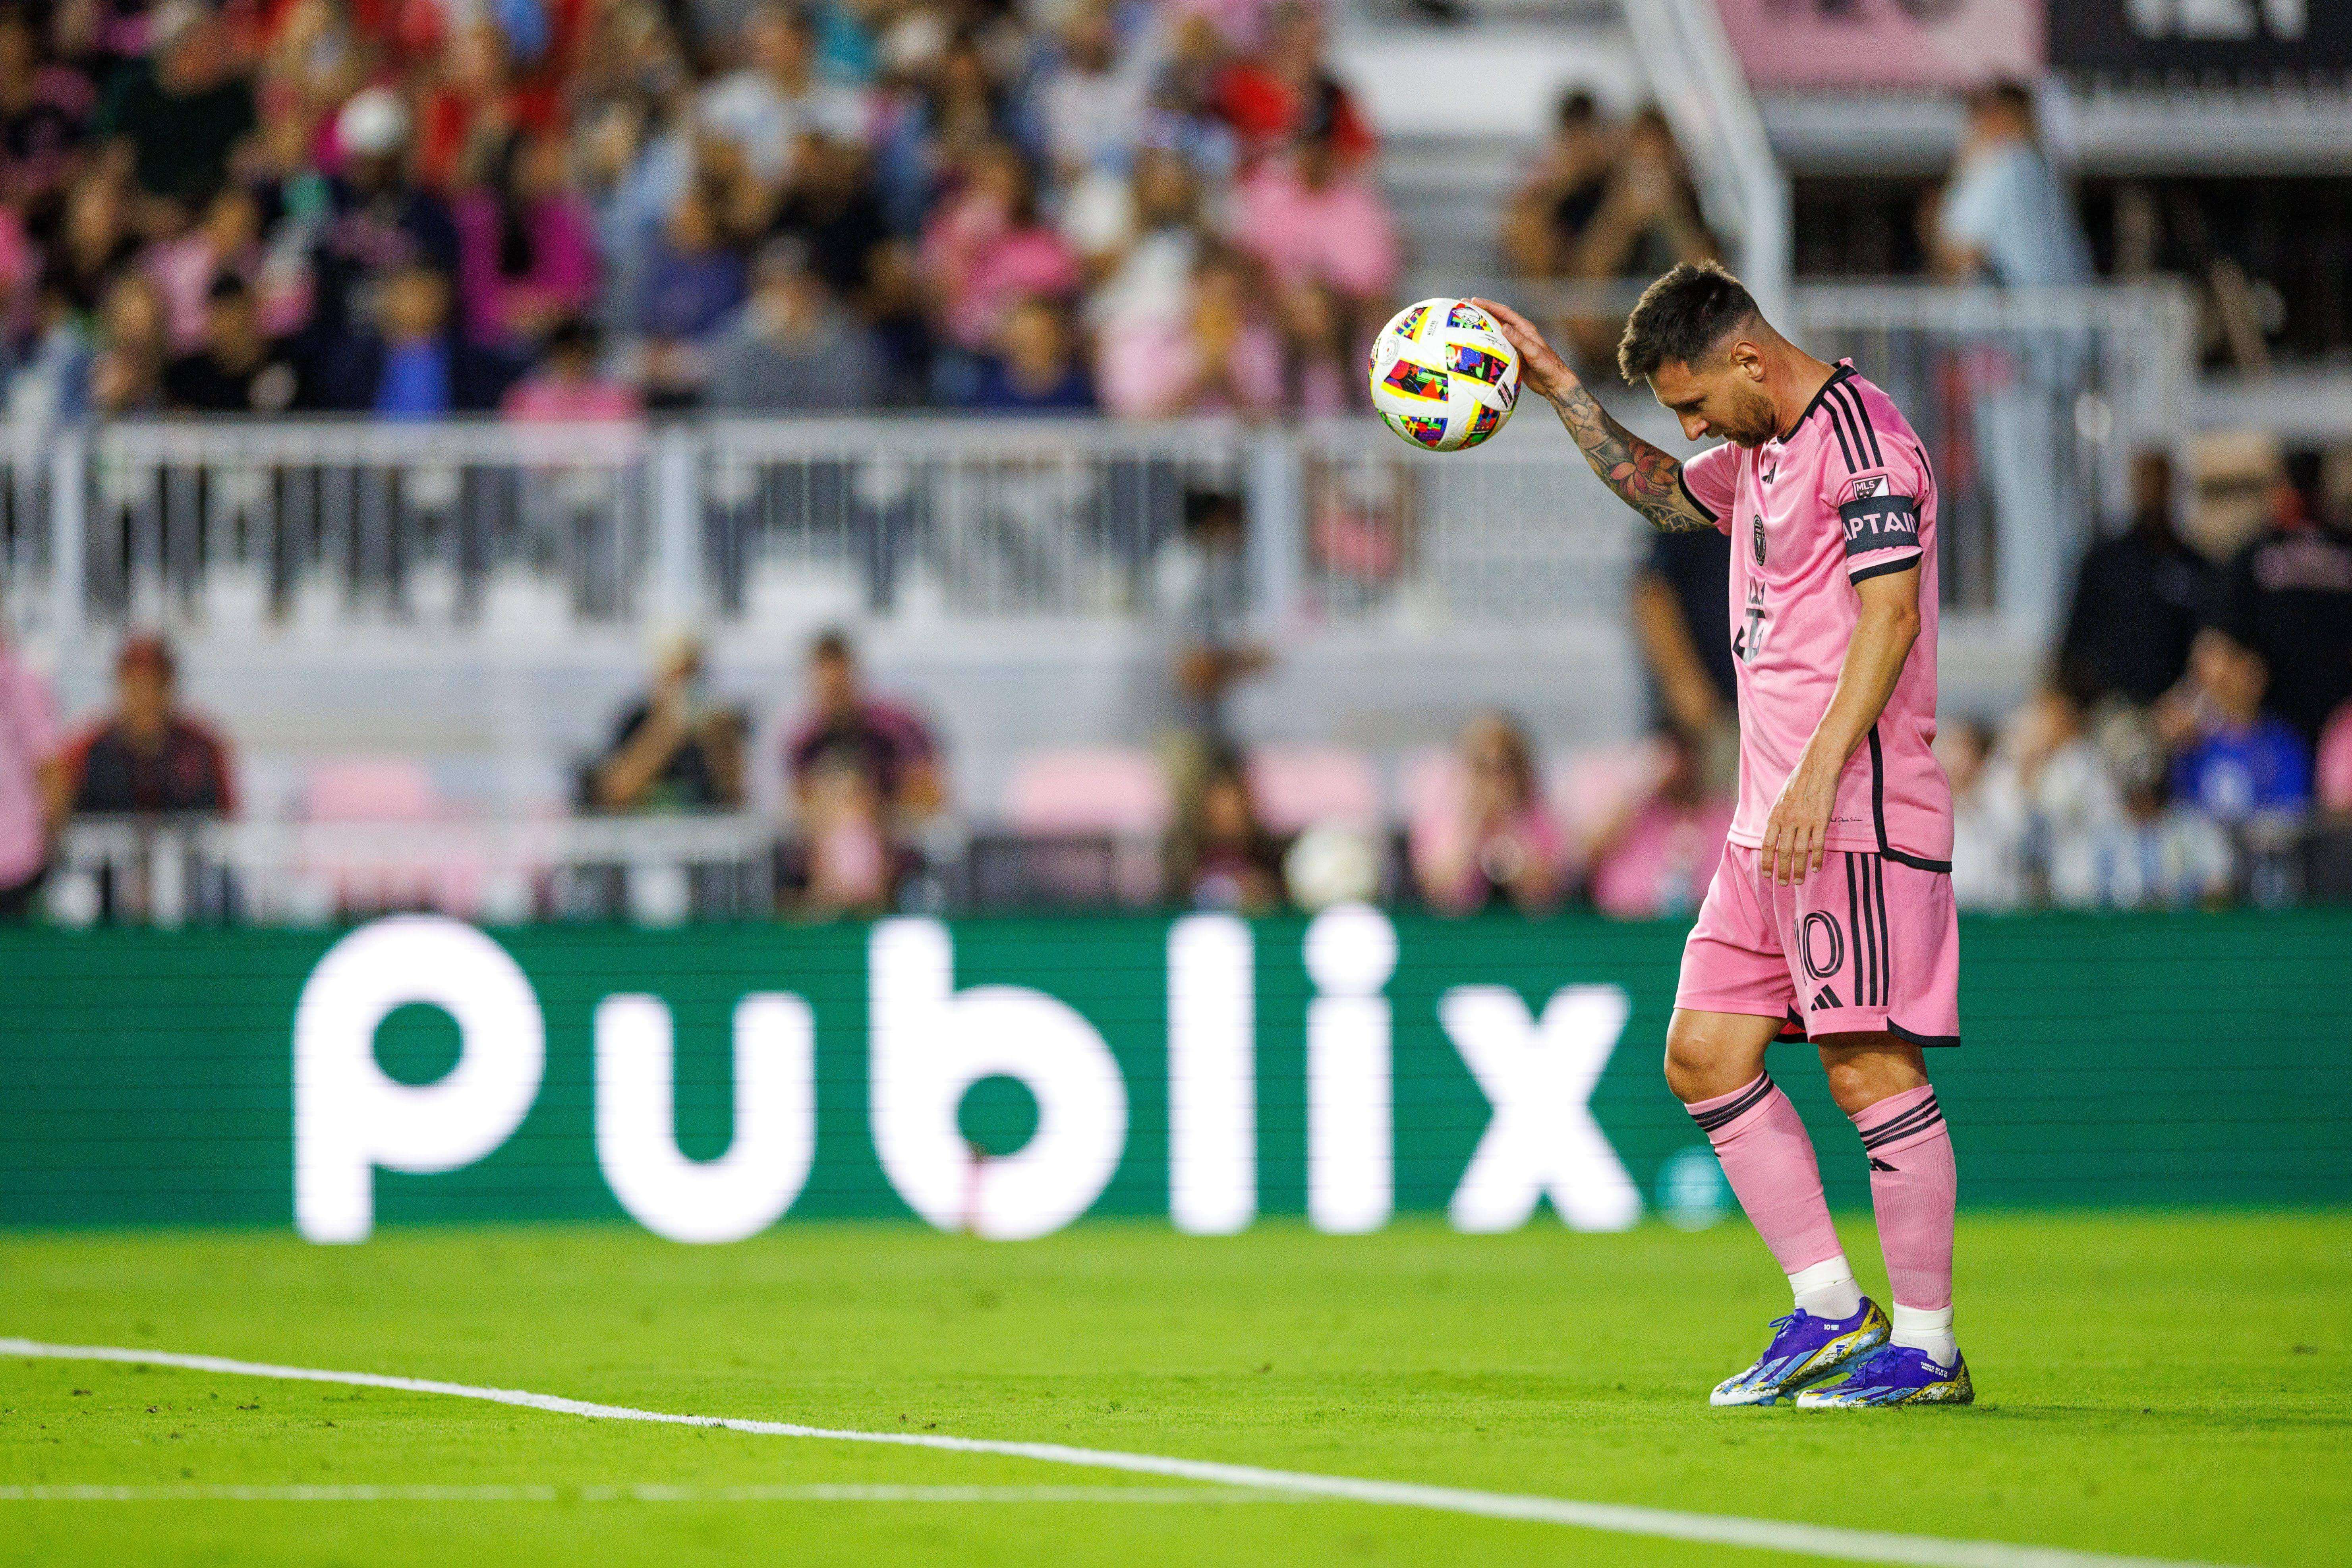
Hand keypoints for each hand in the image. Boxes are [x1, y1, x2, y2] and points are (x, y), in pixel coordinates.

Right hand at [1470, 297, 1578, 403]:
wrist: (1554, 383)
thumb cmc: (1548, 366)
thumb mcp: (1534, 352)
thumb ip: (1519, 340)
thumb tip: (1503, 326)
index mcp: (1525, 328)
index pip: (1505, 313)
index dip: (1489, 306)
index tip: (1474, 301)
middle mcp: (1520, 333)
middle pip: (1499, 318)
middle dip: (1483, 311)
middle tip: (1466, 307)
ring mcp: (1515, 344)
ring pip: (1496, 331)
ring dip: (1483, 326)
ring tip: (1468, 323)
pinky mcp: (1513, 355)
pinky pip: (1497, 346)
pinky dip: (1487, 342)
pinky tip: (1476, 344)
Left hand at [1759, 755, 1836, 885]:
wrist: (1816, 768)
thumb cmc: (1797, 784)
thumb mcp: (1780, 801)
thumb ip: (1777, 819)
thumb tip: (1773, 838)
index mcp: (1775, 816)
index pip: (1767, 845)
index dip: (1767, 862)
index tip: (1767, 874)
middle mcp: (1788, 820)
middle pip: (1784, 852)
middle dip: (1783, 871)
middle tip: (1784, 884)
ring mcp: (1805, 821)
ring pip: (1800, 852)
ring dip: (1799, 869)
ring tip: (1798, 881)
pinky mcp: (1821, 820)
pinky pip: (1818, 844)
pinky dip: (1816, 858)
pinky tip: (1815, 868)